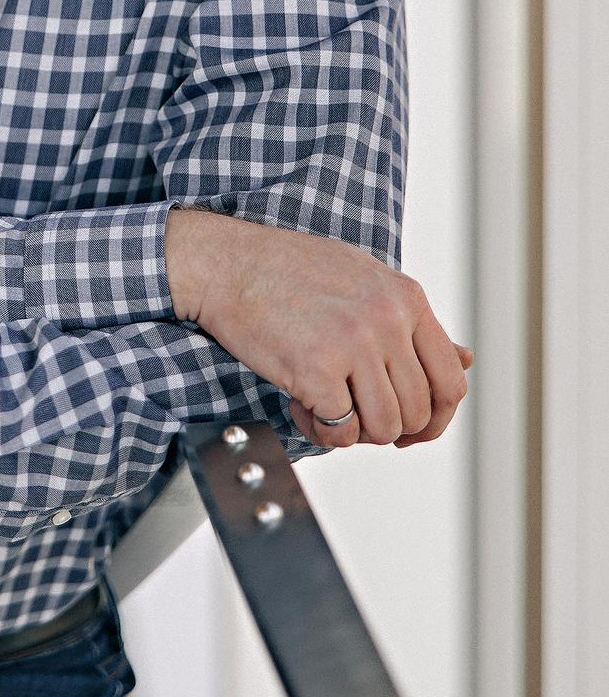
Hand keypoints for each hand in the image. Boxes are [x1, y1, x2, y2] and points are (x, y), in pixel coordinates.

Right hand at [164, 206, 473, 449]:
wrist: (227, 264)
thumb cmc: (289, 271)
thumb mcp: (364, 281)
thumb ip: (413, 322)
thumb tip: (468, 358)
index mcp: (406, 298)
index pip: (452, 380)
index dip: (437, 418)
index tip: (412, 428)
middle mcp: (387, 320)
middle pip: (418, 412)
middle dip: (389, 429)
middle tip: (355, 416)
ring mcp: (353, 344)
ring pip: (384, 428)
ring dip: (356, 432)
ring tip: (326, 408)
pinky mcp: (316, 369)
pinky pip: (340, 432)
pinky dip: (322, 431)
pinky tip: (301, 406)